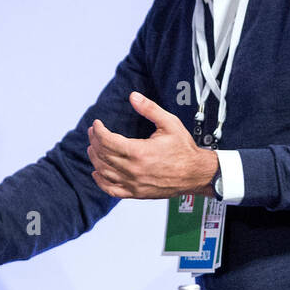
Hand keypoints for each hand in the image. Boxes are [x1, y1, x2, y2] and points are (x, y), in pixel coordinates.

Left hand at [87, 91, 218, 198]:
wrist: (196, 173)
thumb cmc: (184, 150)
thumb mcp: (170, 123)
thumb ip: (150, 109)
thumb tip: (133, 96)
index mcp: (140, 152)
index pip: (108, 141)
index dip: (98, 131)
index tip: (97, 124)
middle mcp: (134, 170)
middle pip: (103, 155)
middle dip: (95, 141)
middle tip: (93, 132)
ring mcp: (134, 183)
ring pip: (104, 172)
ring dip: (95, 159)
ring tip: (93, 147)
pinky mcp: (136, 193)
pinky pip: (112, 190)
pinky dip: (101, 182)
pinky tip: (97, 173)